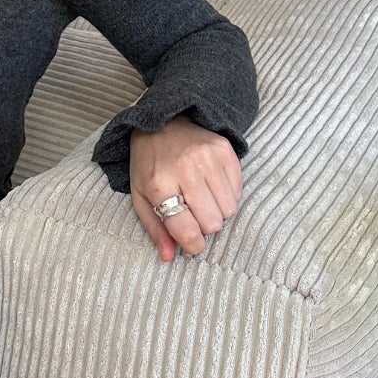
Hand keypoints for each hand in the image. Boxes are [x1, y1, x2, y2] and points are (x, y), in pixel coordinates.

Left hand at [128, 113, 242, 261]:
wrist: (162, 120)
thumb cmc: (149, 163)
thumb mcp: (140, 195)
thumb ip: (155, 228)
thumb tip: (169, 257)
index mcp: (159, 183)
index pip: (186, 230)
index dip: (192, 244)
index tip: (192, 244)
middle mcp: (185, 169)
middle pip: (213, 223)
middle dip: (204, 225)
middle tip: (192, 212)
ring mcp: (207, 157)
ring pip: (229, 209)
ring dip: (217, 210)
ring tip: (201, 197)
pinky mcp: (224, 149)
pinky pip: (237, 190)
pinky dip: (227, 194)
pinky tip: (211, 184)